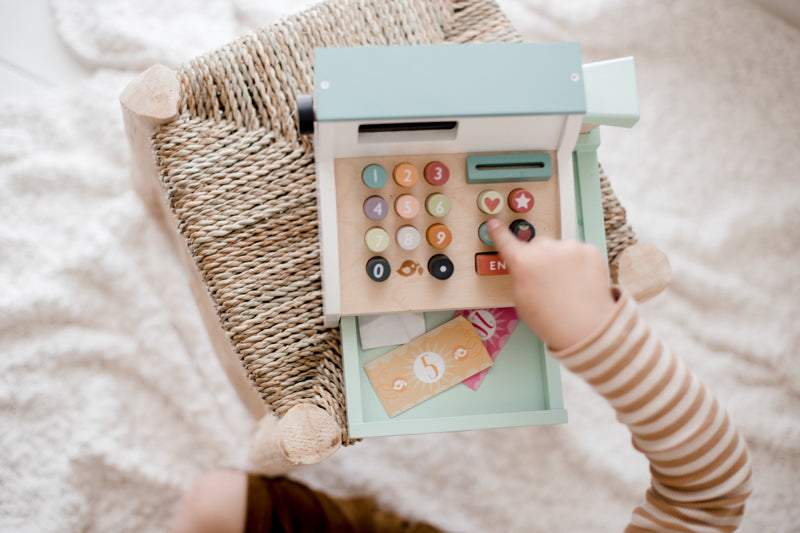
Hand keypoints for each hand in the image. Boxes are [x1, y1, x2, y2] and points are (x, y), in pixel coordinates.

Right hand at [487, 219, 616, 350]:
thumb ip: (520, 275)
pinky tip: (580, 281)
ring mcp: (569, 248)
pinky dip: (580, 263)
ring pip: (560, 248)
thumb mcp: (521, 299)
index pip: (505, 241)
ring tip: (568, 285)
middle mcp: (544, 250)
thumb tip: (525, 266)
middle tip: (548, 280)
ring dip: (562, 260)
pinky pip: (579, 251)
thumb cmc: (551, 319)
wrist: (586, 328)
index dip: (499, 232)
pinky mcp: (589, 250)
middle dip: (540, 257)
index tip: (494, 223)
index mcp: (523, 263)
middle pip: (538, 244)